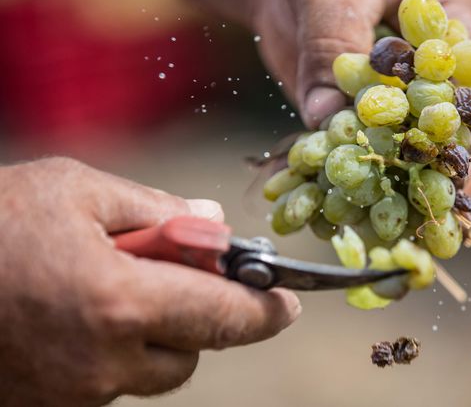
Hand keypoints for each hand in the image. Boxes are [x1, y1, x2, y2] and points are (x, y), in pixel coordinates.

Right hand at [0, 158, 299, 405]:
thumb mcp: (79, 191)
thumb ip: (160, 210)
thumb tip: (218, 225)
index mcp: (120, 303)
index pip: (224, 318)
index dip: (265, 311)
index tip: (289, 306)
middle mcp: (103, 363)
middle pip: (194, 349)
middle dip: (198, 312)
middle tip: (173, 273)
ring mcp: (73, 395)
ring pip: (155, 370)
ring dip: (158, 333)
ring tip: (112, 289)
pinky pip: (112, 382)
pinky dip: (118, 350)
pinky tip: (82, 313)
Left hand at [177, 0, 470, 197]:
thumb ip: (332, 45)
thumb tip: (325, 116)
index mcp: (456, 23)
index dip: (468, 134)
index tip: (450, 174)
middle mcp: (442, 70)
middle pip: (461, 134)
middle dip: (443, 178)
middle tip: (425, 220)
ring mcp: (409, 100)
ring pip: (422, 155)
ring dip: (405, 193)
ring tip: (391, 233)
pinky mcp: (375, 120)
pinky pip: (377, 157)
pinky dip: (362, 185)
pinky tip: (346, 213)